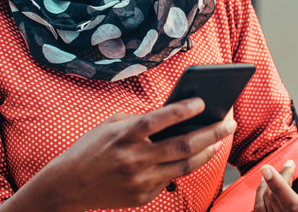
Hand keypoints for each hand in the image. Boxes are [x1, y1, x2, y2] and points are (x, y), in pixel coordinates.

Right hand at [36, 98, 235, 210]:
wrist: (68, 186)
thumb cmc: (90, 148)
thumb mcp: (110, 126)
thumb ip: (140, 120)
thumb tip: (175, 115)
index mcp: (124, 135)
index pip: (160, 119)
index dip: (183, 109)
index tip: (202, 101)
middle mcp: (134, 159)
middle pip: (183, 145)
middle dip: (212, 132)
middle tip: (229, 122)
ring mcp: (140, 180)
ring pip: (185, 166)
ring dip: (207, 152)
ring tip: (220, 140)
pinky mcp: (143, 196)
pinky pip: (170, 179)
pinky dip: (184, 165)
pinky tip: (196, 155)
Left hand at [253, 160, 297, 210]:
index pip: (292, 205)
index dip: (278, 186)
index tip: (268, 169)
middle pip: (275, 201)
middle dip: (277, 179)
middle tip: (288, 165)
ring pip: (266, 204)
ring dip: (268, 185)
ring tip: (278, 173)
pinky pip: (260, 208)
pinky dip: (261, 192)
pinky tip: (266, 182)